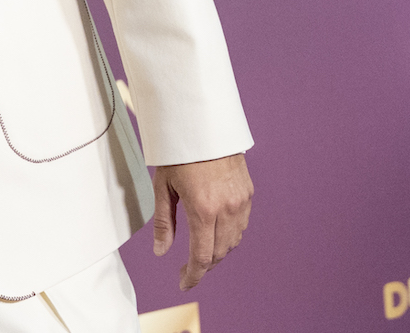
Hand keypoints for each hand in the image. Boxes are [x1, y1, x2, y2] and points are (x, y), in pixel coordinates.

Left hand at [151, 152, 251, 289]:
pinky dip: (230, 236)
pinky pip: (242, 226)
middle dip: (203, 265)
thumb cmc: (179, 155)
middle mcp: (226, 209)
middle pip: (219, 253)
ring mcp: (241, 202)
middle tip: (186, 268)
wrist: (204, 126)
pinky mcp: (248, 194)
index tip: (183, 284)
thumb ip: (164, 222)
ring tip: (200, 251)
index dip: (193, 275)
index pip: (202, 256)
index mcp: (203, 209)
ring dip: (218, 252)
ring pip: (233, 241)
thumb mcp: (163, 187)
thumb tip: (161, 252)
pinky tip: (216, 233)